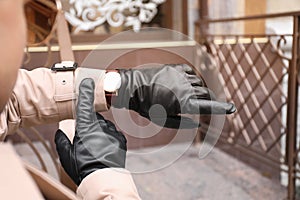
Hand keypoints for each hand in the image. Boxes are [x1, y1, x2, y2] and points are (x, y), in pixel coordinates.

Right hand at [55, 78, 126, 185]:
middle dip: (89, 126)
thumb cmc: (83, 167)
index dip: (85, 92)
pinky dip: (108, 138)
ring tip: (96, 149)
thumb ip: (62, 141)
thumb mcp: (67, 155)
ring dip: (99, 133)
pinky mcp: (121, 138)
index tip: (87, 81)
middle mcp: (101, 126)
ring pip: (104, 126)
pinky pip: (113, 133)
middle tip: (85, 142)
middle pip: (93, 119)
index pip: (85, 105)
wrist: (103, 178)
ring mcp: (112, 132)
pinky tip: (104, 149)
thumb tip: (60, 132)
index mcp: (86, 128)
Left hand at [112, 64, 235, 128]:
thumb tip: (196, 123)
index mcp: (183, 103)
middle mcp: (185, 87)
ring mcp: (180, 76)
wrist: (130, 87)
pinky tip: (186, 84)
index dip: (222, 108)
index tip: (232, 108)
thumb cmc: (145, 106)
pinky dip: (192, 79)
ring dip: (199, 90)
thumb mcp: (163, 120)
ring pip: (199, 82)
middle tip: (207, 105)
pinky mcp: (175, 67)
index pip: (207, 106)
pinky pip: (190, 72)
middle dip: (209, 100)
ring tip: (190, 96)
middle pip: (206, 93)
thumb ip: (182, 122)